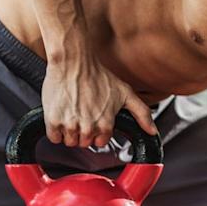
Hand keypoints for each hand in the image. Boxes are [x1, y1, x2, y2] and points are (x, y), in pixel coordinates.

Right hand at [41, 53, 157, 147]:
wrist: (74, 61)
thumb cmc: (99, 75)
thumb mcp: (126, 93)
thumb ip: (142, 113)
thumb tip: (153, 131)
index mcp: (106, 125)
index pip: (100, 142)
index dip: (97, 131)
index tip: (94, 119)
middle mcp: (88, 128)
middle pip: (84, 143)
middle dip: (83, 132)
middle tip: (82, 114)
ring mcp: (70, 125)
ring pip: (69, 142)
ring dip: (69, 131)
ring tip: (72, 113)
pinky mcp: (53, 120)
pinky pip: (53, 137)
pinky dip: (55, 130)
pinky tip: (61, 115)